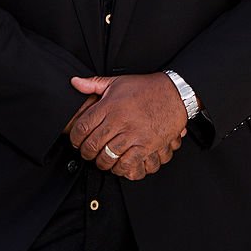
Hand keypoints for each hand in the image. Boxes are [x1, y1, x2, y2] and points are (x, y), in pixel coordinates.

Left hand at [68, 73, 187, 179]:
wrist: (176, 93)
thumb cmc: (146, 88)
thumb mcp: (118, 82)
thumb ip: (94, 83)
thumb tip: (74, 82)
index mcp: (110, 104)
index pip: (82, 127)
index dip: (75, 139)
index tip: (77, 142)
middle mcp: (119, 120)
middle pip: (92, 144)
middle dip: (86, 153)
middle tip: (87, 153)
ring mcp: (133, 133)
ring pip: (107, 156)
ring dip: (101, 162)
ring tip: (102, 160)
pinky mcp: (146, 145)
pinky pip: (126, 163)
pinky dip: (119, 168)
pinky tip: (118, 164)